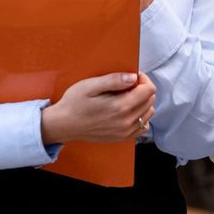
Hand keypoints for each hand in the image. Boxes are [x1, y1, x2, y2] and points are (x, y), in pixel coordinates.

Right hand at [40, 72, 155, 143]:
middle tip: (127, 85)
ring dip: (142, 103)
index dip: (143, 79)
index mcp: (120, 106)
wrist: (63, 124)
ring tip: (126, 97)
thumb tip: (133, 77)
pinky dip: (140, 117)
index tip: (132, 76)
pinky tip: (127, 111)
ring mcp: (125, 132)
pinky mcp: (122, 138)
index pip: (149, 90)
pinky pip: (142, 127)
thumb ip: (113, 80)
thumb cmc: (74, 103)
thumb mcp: (90, 85)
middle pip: (150, 101)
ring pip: (148, 114)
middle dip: (143, 89)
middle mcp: (126, 121)